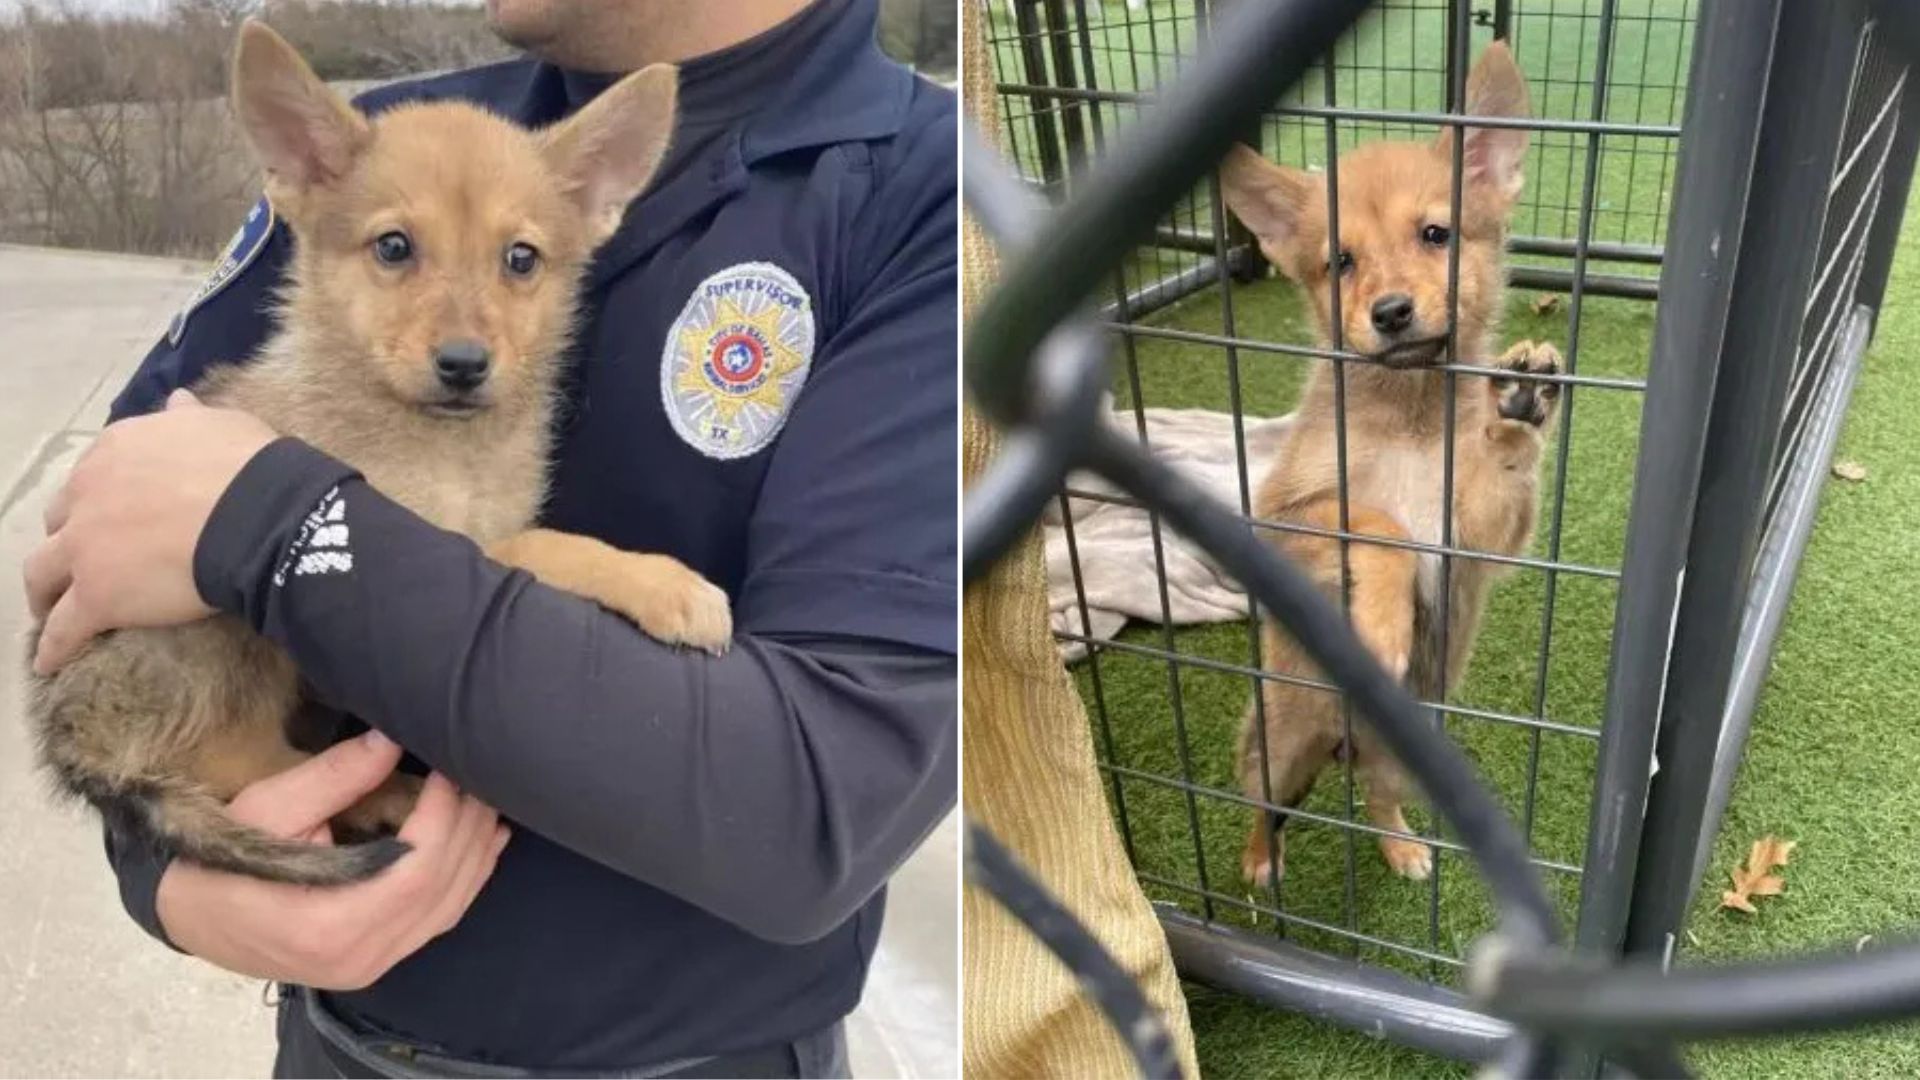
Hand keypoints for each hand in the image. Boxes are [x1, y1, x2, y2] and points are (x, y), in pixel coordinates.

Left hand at [23, 389, 276, 674]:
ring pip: (43, 573)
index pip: (91, 476)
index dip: (98, 498)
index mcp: (116, 450)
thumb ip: (188, 417)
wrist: (258, 516)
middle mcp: (87, 494)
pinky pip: (65, 628)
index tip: (110, 514)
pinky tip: (51, 663)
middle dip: (67, 539)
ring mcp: (86, 548)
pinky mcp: (96, 597)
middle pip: (59, 522)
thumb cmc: (248, 467)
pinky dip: (55, 647)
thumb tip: (178, 399)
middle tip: (82, 559)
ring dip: (43, 591)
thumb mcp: (218, 424)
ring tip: (49, 608)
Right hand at [156, 730, 510, 990]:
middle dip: (467, 828)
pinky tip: (482, 845)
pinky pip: (435, 922)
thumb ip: (336, 776)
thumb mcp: (269, 806)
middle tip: (478, 777)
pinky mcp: (373, 962)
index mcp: (327, 924)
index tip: (450, 770)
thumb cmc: (222, 856)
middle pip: (440, 889)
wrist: (190, 912)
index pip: (416, 869)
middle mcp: (357, 957)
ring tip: (488, 803)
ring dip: (477, 854)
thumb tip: (392, 737)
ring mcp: (368, 966)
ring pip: (448, 909)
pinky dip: (465, 881)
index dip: (444, 817)